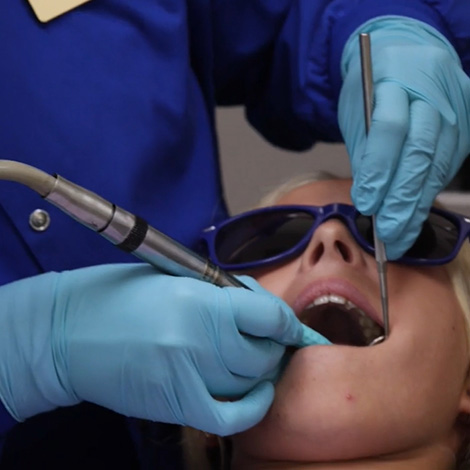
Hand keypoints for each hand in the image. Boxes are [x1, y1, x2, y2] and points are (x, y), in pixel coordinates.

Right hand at [0, 263, 327, 434]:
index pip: (269, 316)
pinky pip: (232, 417)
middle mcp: (198, 341)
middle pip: (264, 353)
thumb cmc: (121, 294)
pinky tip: (256, 391)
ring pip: (251, 382)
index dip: (288, 321)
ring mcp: (187, 377)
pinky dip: (253, 406)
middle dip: (273, 344)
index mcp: (199, 300)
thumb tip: (262, 309)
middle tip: (265, 336)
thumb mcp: (176, 278)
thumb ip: (224, 295)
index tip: (291, 325)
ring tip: (253, 356)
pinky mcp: (174, 405)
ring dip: (261, 369)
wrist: (67, 332)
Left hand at [338, 17, 469, 258]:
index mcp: (394, 79)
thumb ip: (366, 151)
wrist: (404, 55)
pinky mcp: (468, 118)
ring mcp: (457, 103)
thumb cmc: (371, 90)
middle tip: (387, 233)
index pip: (390, 129)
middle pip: (420, 150)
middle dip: (402, 198)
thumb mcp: (357, 112)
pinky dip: (430, 190)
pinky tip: (416, 212)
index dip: (378, 170)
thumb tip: (370, 201)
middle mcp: (432, 90)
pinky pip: (450, 162)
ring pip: (439, 162)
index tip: (366, 203)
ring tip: (400, 234)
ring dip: (418, 203)